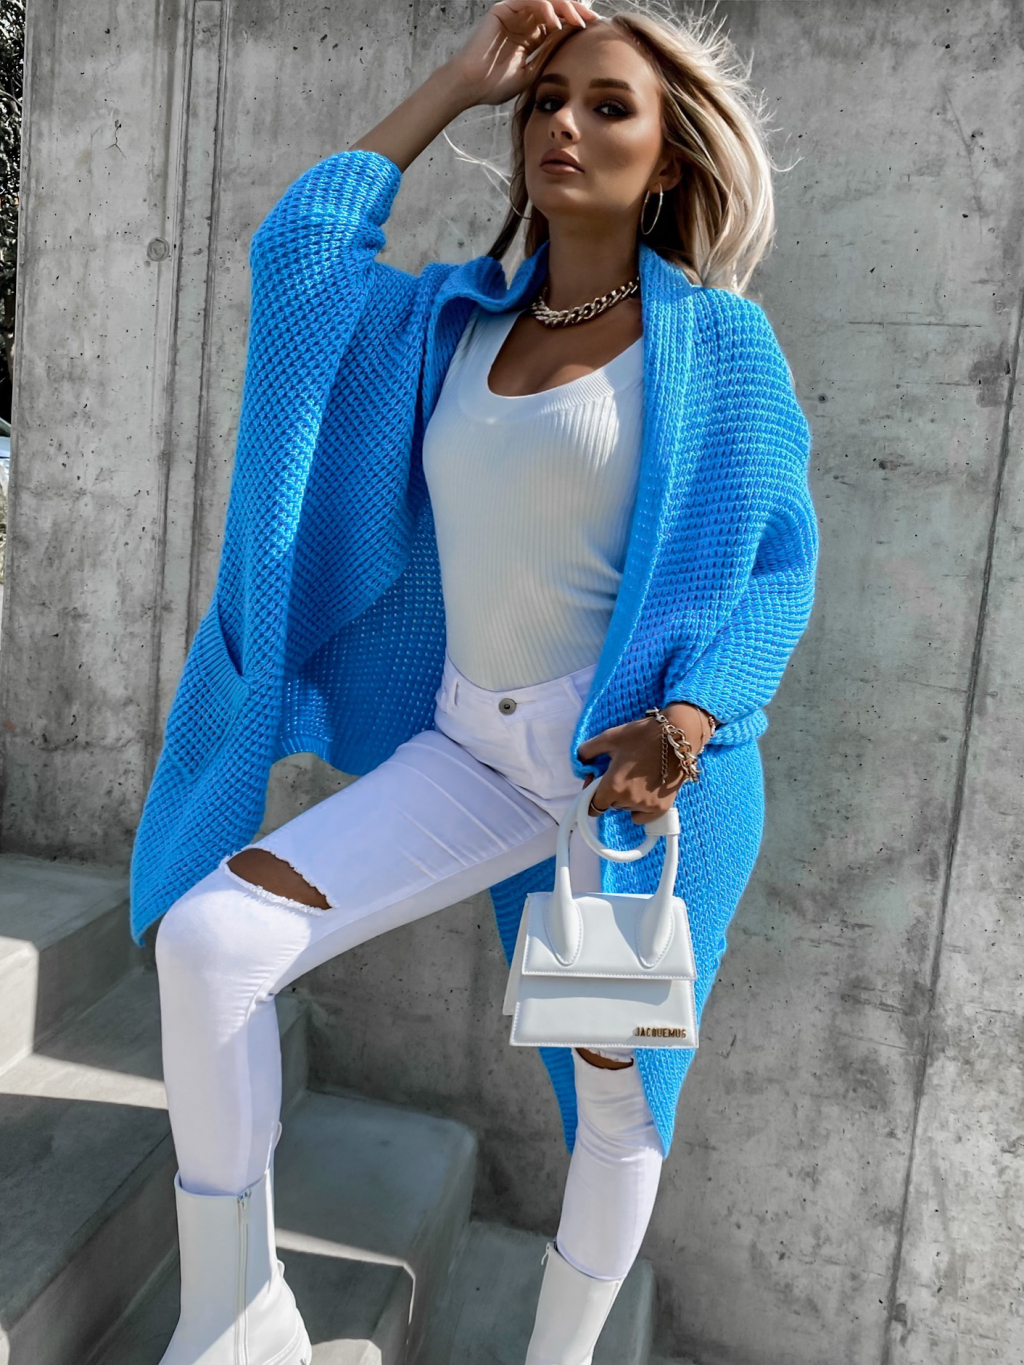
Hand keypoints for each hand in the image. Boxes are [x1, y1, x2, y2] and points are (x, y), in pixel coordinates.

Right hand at [448, 0, 601, 107]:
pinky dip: (545, 9)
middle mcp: (523, 21)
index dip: (575, 21)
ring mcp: (513, 13)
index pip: (558, 21)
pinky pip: (530, 1)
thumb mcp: (532, 72)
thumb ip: (549, 55)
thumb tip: (571, 41)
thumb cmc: (495, 85)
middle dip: (576, 10)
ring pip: (545, 0)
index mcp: (530, 35)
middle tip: (592, 18)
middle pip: (555, 7)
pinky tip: (555, 22)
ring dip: (564, 7)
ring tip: (577, 20)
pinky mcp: (503, 9)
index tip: (594, 28)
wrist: (471, 87)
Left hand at [576, 702, 711, 824]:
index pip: (592, 806)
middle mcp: (628, 800)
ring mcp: (646, 806)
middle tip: (619, 772)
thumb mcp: (610, 737)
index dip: (591, 795)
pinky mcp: (661, 808)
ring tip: (635, 777)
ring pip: (626, 809)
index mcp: (613, 786)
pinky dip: (639, 808)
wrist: (677, 736)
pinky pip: (641, 817)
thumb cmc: (642, 735)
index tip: (596, 782)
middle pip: (610, 805)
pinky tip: (644, 791)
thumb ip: (588, 750)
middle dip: (610, 792)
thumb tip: (579, 761)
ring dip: (626, 798)